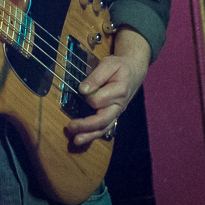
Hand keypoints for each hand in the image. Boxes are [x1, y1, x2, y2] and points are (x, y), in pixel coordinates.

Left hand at [66, 28, 150, 145]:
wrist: (133, 72)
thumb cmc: (120, 67)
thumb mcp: (109, 64)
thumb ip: (96, 76)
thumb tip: (83, 90)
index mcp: (120, 90)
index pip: (99, 99)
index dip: (88, 95)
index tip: (83, 89)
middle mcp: (119, 105)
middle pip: (102, 119)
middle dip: (86, 125)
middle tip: (70, 126)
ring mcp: (117, 112)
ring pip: (104, 128)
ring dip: (89, 135)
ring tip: (76, 140)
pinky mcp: (113, 116)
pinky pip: (104, 128)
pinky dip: (93, 135)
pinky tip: (82, 139)